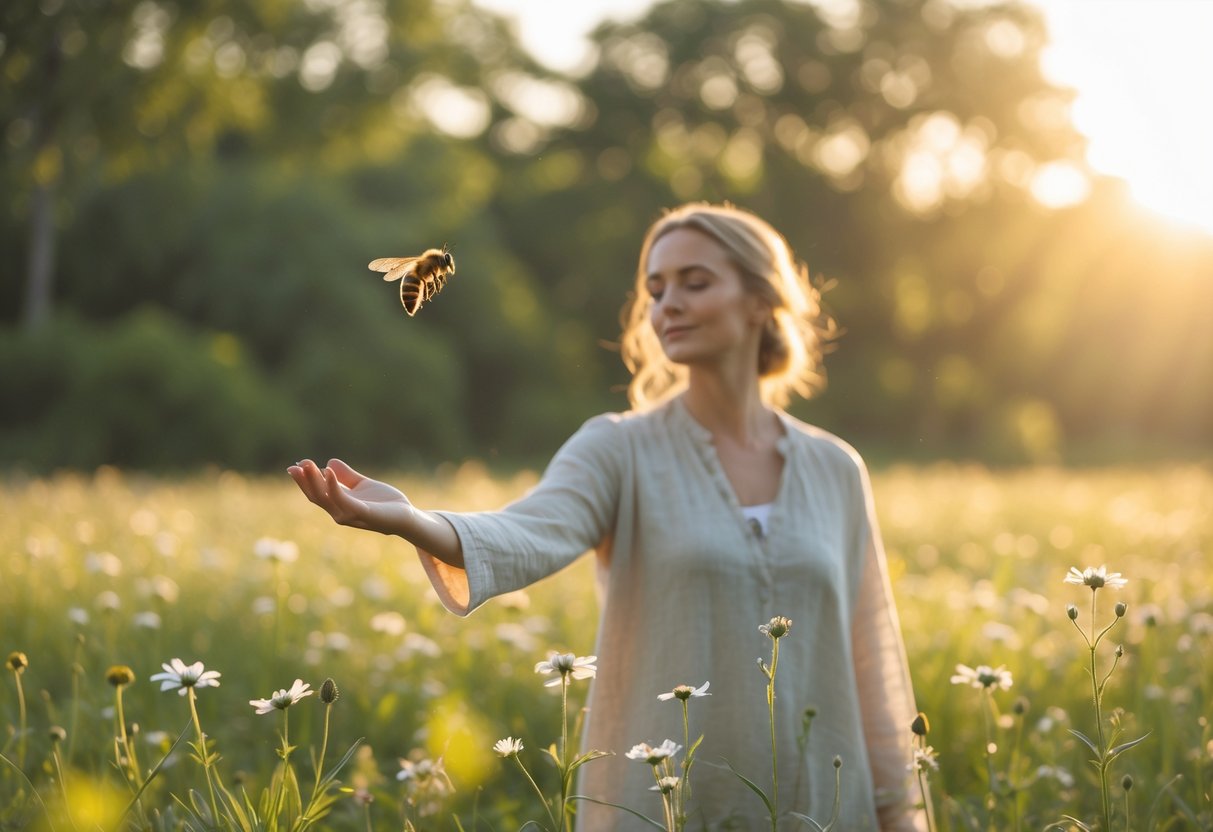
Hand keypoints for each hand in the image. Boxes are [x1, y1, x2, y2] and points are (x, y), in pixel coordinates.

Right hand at [288, 458, 412, 535]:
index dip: (305, 480)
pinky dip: (333, 486)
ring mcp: (349, 515)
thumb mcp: (362, 484)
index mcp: (339, 505)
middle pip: (316, 496)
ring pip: (325, 498)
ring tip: (307, 464)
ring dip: (314, 480)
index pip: (316, 493)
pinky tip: (328, 471)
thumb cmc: (386, 502)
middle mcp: (340, 512)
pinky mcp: (362, 513)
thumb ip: (347, 475)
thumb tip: (329, 462)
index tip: (297, 464)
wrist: (407, 515)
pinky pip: (343, 499)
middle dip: (305, 480)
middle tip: (297, 464)